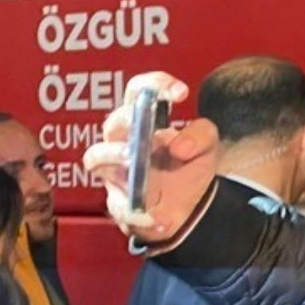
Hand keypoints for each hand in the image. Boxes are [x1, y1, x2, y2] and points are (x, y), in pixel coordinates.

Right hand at [82, 72, 219, 244]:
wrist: (190, 209)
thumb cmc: (188, 167)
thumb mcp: (207, 148)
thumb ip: (201, 135)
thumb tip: (178, 145)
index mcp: (145, 121)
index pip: (139, 92)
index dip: (153, 85)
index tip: (179, 93)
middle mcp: (124, 141)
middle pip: (113, 122)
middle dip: (128, 120)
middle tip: (151, 130)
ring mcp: (116, 172)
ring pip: (96, 157)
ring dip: (112, 156)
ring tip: (131, 158)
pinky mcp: (119, 204)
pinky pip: (119, 205)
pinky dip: (137, 213)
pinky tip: (162, 219)